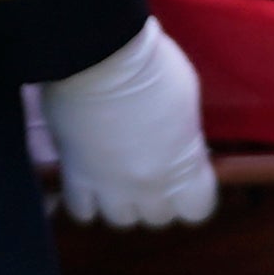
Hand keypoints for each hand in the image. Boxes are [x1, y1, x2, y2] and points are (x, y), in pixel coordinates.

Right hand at [37, 19, 219, 225]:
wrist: (100, 55)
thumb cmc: (152, 66)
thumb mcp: (186, 100)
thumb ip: (183, 136)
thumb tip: (178, 145)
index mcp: (185, 164)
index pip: (197, 209)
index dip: (192, 196)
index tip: (187, 179)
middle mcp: (150, 183)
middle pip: (158, 217)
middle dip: (157, 197)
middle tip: (151, 171)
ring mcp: (111, 184)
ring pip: (120, 219)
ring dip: (121, 202)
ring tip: (119, 178)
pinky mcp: (76, 175)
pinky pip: (81, 209)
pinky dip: (86, 201)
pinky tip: (89, 181)